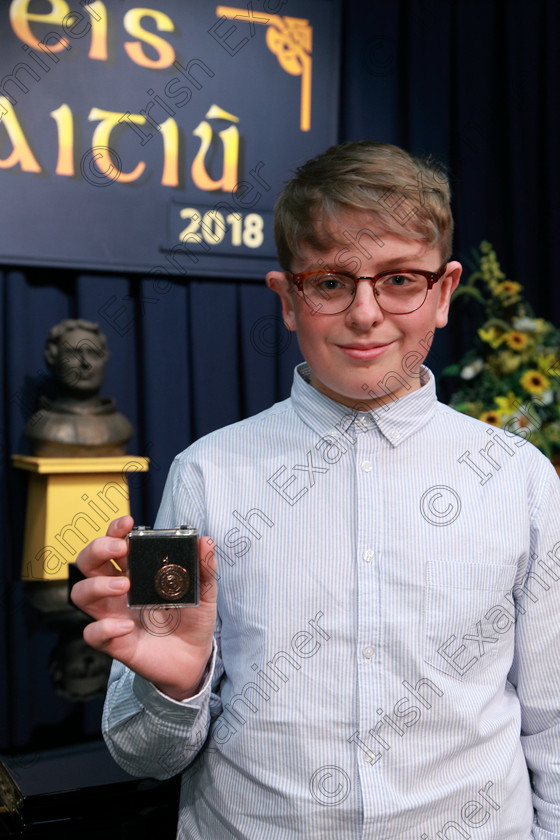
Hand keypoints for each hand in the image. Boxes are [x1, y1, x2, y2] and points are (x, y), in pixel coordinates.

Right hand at [71, 516, 217, 700]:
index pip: (113, 544)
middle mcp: (118, 590)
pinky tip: (126, 627)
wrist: (196, 657)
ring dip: (97, 585)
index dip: (114, 530)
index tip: (127, 523)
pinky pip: (93, 633)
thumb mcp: (204, 591)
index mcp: (136, 572)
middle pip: (88, 563)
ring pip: (80, 593)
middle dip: (97, 549)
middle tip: (120, 548)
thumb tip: (206, 541)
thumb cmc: (193, 619)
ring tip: (125, 585)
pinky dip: (104, 628)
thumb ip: (204, 567)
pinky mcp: (114, 642)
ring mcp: (113, 615)